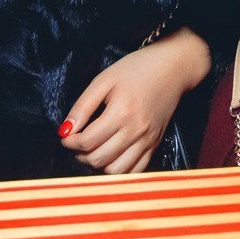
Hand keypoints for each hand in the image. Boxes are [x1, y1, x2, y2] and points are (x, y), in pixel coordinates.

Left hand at [60, 28, 211, 173]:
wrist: (173, 68)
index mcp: (121, 112)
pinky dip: (120, 170)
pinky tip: (112, 156)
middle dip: (80, 155)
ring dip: (99, 165)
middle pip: (99, 159)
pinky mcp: (155, 144)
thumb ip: (83, 106)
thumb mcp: (104, 79)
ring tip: (93, 150)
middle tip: (77, 143)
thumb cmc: (137, 69)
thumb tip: (65, 130)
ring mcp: (147, 140)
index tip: (66, 136)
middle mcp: (136, 130)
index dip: (70, 142)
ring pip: (116, 170)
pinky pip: (136, 170)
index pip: (87, 141)